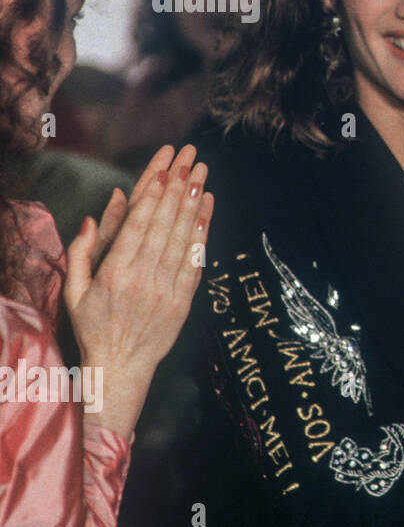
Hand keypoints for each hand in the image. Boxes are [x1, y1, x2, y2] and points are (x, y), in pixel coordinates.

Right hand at [64, 145, 213, 438]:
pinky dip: (202, 233)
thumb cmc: (93, 326)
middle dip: (178, 189)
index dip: (152, 196)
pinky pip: (196, 261)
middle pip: (164, 225)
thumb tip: (92, 217)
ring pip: (183, 239)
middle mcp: (142, 279)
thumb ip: (81, 252)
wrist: (120, 367)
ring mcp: (167, 290)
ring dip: (193, 204)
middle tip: (189, 159)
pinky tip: (206, 210)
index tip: (163, 170)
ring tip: (201, 175)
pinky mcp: (184, 300)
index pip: (137, 226)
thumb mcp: (74, 291)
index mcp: (113, 274)